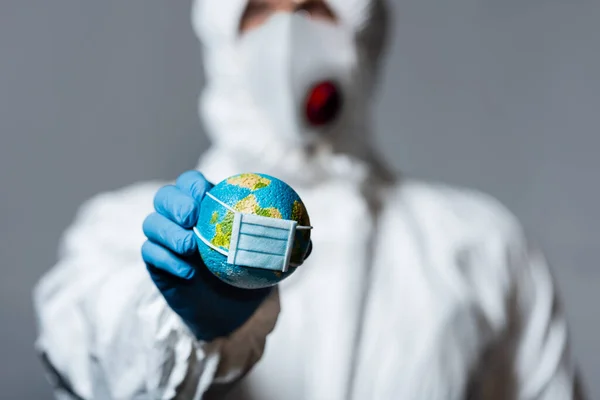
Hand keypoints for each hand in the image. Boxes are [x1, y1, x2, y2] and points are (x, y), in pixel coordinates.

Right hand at [141, 171, 271, 340]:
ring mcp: (166, 240)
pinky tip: (188, 272)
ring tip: (190, 248)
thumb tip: (309, 239)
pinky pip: (150, 254)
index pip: (190, 183)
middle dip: (174, 203)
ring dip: (167, 232)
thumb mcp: (270, 257)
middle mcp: (182, 219)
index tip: (205, 196)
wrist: (232, 310)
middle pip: (164, 197)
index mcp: (207, 207)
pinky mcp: (157, 262)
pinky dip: (166, 260)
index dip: (193, 185)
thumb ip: (285, 245)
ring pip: (151, 223)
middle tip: (192, 218)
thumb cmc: (250, 274)